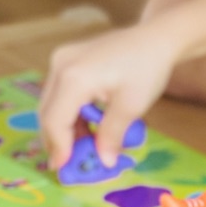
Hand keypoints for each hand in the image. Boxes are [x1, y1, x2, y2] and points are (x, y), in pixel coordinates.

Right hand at [40, 25, 176, 170]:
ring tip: (83, 146)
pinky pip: (61, 91)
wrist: (158, 38)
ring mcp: (62, 59)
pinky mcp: (68, 58)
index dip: (59, 147)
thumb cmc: (149, 69)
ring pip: (52, 102)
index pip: (55, 120)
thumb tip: (103, 162)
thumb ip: (112, 135)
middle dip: (58, 140)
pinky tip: (87, 126)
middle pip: (48, 111)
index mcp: (74, 77)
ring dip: (65, 126)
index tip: (64, 168)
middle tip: (69, 163)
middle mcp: (61, 65)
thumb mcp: (132, 107)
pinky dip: (71, 111)